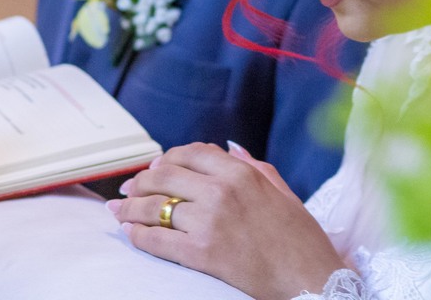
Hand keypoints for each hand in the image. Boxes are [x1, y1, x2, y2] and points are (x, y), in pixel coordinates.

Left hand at [108, 142, 346, 299]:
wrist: (312, 282)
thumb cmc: (302, 241)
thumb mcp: (283, 193)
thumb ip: (253, 166)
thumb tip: (228, 149)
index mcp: (241, 173)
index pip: (188, 154)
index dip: (166, 159)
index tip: (154, 168)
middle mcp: (222, 191)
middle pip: (164, 176)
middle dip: (140, 182)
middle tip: (128, 189)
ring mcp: (210, 222)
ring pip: (156, 207)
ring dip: (130, 208)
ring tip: (119, 211)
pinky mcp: (202, 254)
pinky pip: (158, 240)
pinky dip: (138, 236)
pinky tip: (131, 234)